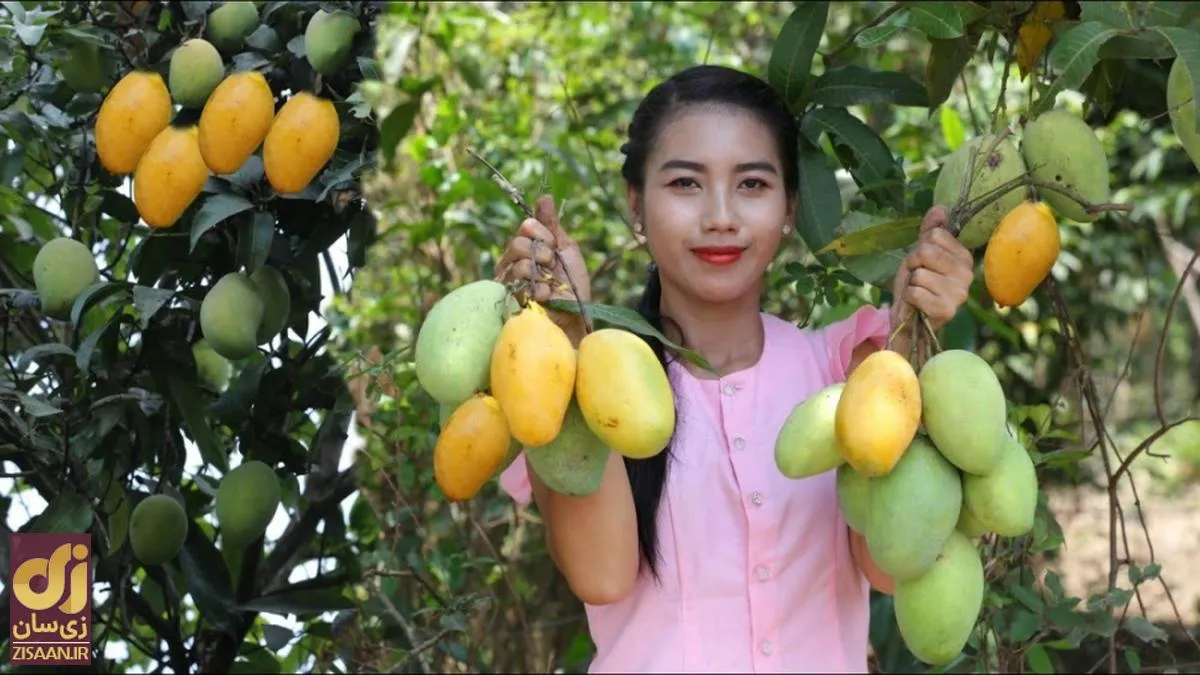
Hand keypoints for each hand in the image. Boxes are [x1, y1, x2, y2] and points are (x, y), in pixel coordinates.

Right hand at [495, 195, 590, 332]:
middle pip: (517, 243)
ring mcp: (508, 281)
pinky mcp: (507, 300)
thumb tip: (544, 195)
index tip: (555, 247)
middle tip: (551, 266)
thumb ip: (552, 225)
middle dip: (542, 254)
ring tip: (550, 285)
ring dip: (540, 274)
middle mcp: (512, 261)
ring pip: (516, 264)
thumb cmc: (572, 285)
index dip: (543, 234)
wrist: (575, 316)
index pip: (526, 226)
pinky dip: (538, 290)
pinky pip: (517, 285)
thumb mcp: (566, 248)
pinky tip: (546, 297)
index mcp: (526, 246)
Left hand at [890, 205, 974, 334]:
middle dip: (913, 264)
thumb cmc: (916, 284)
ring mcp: (959, 293)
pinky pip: (915, 291)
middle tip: (917, 277)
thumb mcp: (920, 254)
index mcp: (964, 257)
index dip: (920, 247)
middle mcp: (967, 274)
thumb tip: (940, 207)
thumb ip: (930, 231)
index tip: (922, 262)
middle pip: (926, 251)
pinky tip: (917, 304)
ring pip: (920, 273)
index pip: (935, 235)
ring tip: (918, 292)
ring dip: (911, 283)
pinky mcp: (947, 309)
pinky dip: (909, 297)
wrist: (909, 318)